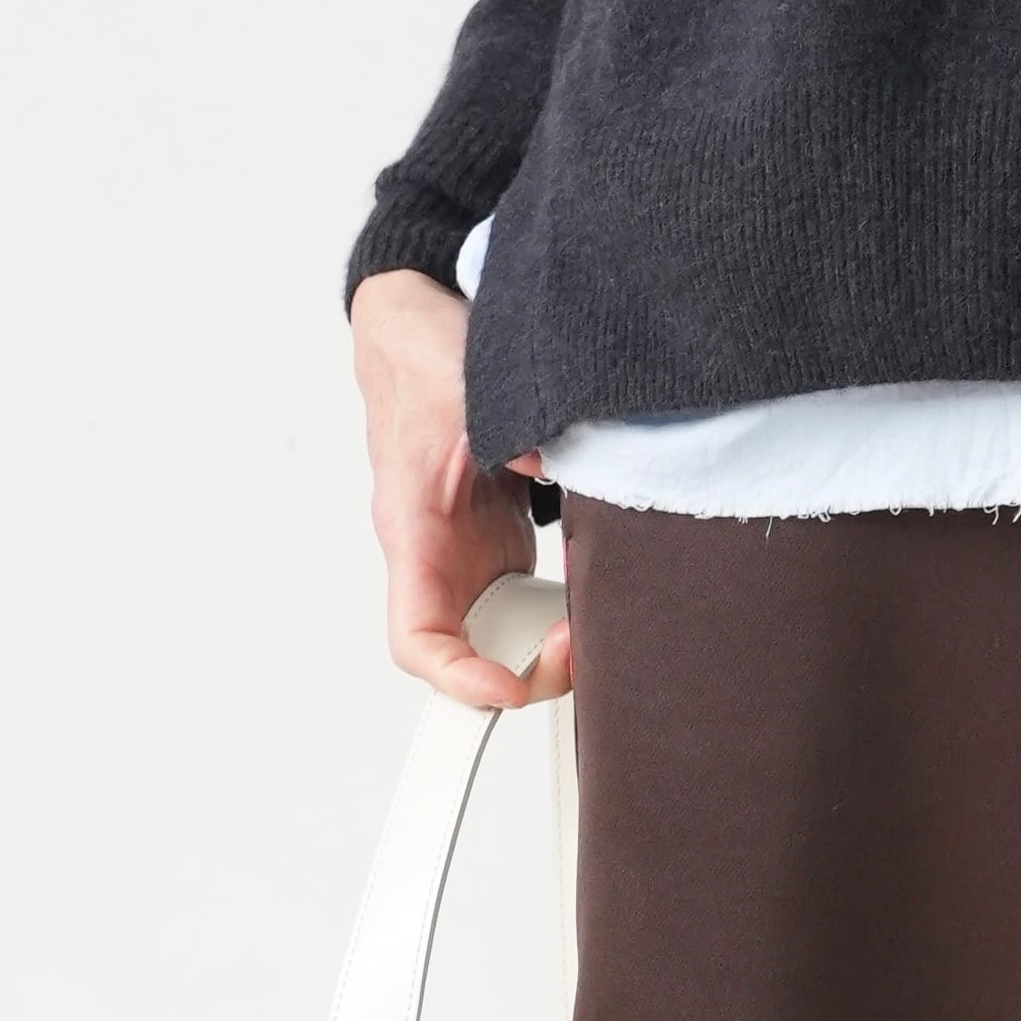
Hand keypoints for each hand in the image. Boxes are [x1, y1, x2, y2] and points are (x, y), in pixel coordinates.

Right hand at [349, 269, 568, 707]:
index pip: (417, 637)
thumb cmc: (422, 360)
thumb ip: (505, 425)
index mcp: (414, 531)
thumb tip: (553, 460)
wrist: (417, 332)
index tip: (506, 687)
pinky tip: (607, 588)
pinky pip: (533, 600)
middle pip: (474, 653)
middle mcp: (440, 557)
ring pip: (509, 633)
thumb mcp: (464, 384)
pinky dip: (572, 607)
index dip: (457, 677)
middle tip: (585, 646)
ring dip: (556, 642)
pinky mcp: (500, 542)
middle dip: (531, 668)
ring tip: (603, 619)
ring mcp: (471, 554)